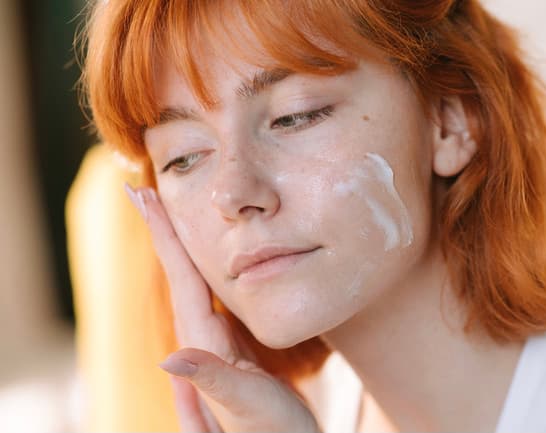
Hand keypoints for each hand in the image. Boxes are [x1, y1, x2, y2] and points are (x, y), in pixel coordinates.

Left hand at [125, 184, 320, 431]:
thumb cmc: (273, 432)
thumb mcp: (246, 404)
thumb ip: (211, 380)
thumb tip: (168, 358)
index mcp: (204, 343)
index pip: (180, 277)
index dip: (164, 235)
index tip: (144, 195)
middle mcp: (203, 339)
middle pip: (179, 273)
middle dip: (161, 231)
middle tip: (142, 191)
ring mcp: (218, 343)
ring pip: (195, 283)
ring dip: (180, 248)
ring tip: (169, 216)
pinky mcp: (235, 347)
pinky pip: (215, 297)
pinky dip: (207, 270)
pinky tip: (210, 264)